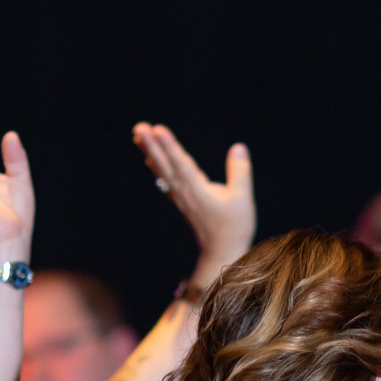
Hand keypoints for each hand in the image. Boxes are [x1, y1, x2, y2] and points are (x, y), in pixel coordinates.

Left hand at [133, 124, 256, 276]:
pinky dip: (156, 168)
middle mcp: (185, 192)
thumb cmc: (234, 226)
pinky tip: (150, 159)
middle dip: (152, 145)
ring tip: (138, 136)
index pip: (181, 163)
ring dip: (151, 152)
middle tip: (139, 127)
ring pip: (162, 171)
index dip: (169, 146)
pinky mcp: (182, 201)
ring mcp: (181, 197)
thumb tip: (238, 146)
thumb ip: (240, 171)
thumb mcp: (243, 199)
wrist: (222, 252)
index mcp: (198, 190)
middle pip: (165, 165)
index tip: (157, 130)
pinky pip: (165, 181)